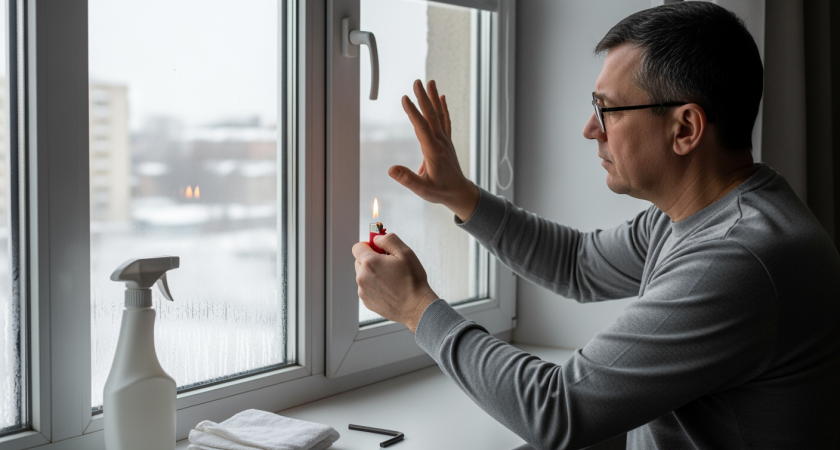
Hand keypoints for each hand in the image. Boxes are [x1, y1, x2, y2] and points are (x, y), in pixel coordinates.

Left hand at [352, 233, 438, 332]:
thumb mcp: (405, 252)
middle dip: (371, 259)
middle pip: (359, 260)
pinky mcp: (366, 301)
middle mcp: (362, 277)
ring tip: (391, 278)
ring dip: (373, 273)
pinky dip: (375, 285)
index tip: (378, 248)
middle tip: (388, 264)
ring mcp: (363, 291)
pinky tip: (389, 288)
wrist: (416, 307)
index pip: (357, 247)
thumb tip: (376, 238)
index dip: (369, 245)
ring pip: (363, 275)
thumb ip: (388, 239)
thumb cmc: (412, 281)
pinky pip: (367, 288)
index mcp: (369, 263)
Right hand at [391, 79, 479, 221]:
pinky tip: (441, 97)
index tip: (404, 98)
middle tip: (416, 81)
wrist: (460, 193)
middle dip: (423, 98)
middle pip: (431, 116)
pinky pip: (445, 121)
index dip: (413, 112)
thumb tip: (391, 170)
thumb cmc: (441, 191)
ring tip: (429, 82)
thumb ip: (407, 179)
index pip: (421, 127)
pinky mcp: (447, 142)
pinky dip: (443, 108)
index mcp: (433, 151)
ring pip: (439, 115)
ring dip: (433, 98)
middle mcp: (441, 142)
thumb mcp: (422, 189)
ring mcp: (445, 141)